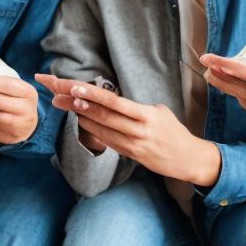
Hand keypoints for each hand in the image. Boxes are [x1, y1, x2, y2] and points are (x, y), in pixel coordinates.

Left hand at [36, 73, 221, 186]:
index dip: (93, 94)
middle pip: (102, 114)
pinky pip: (107, 142)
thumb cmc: (174, 132)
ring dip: (80, 116)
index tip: (75, 86)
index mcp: (147, 115)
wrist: (188, 159)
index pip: (115, 102)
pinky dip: (92, 131)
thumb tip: (113, 101)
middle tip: (57, 94)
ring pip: (101, 129)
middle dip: (78, 103)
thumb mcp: (161, 113)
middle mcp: (139, 130)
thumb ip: (137, 108)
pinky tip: (80, 122)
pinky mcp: (131, 156)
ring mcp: (134, 145)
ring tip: (61, 104)